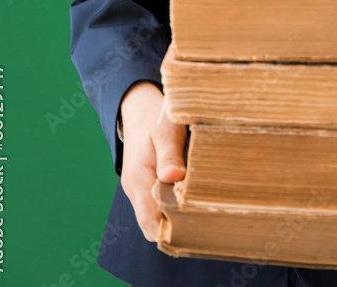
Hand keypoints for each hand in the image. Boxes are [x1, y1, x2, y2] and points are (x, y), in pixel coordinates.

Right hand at [119, 80, 187, 241]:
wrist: (138, 106)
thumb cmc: (154, 117)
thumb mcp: (166, 131)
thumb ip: (169, 156)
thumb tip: (173, 177)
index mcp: (139, 179)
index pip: (150, 222)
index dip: (170, 231)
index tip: (193, 226)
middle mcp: (135, 188)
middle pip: (152, 224)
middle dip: (174, 227)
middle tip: (201, 220)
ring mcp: (137, 187)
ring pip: (153, 214)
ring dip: (172, 216)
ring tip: (197, 210)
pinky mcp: (143, 182)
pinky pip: (154, 203)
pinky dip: (168, 206)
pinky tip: (186, 197)